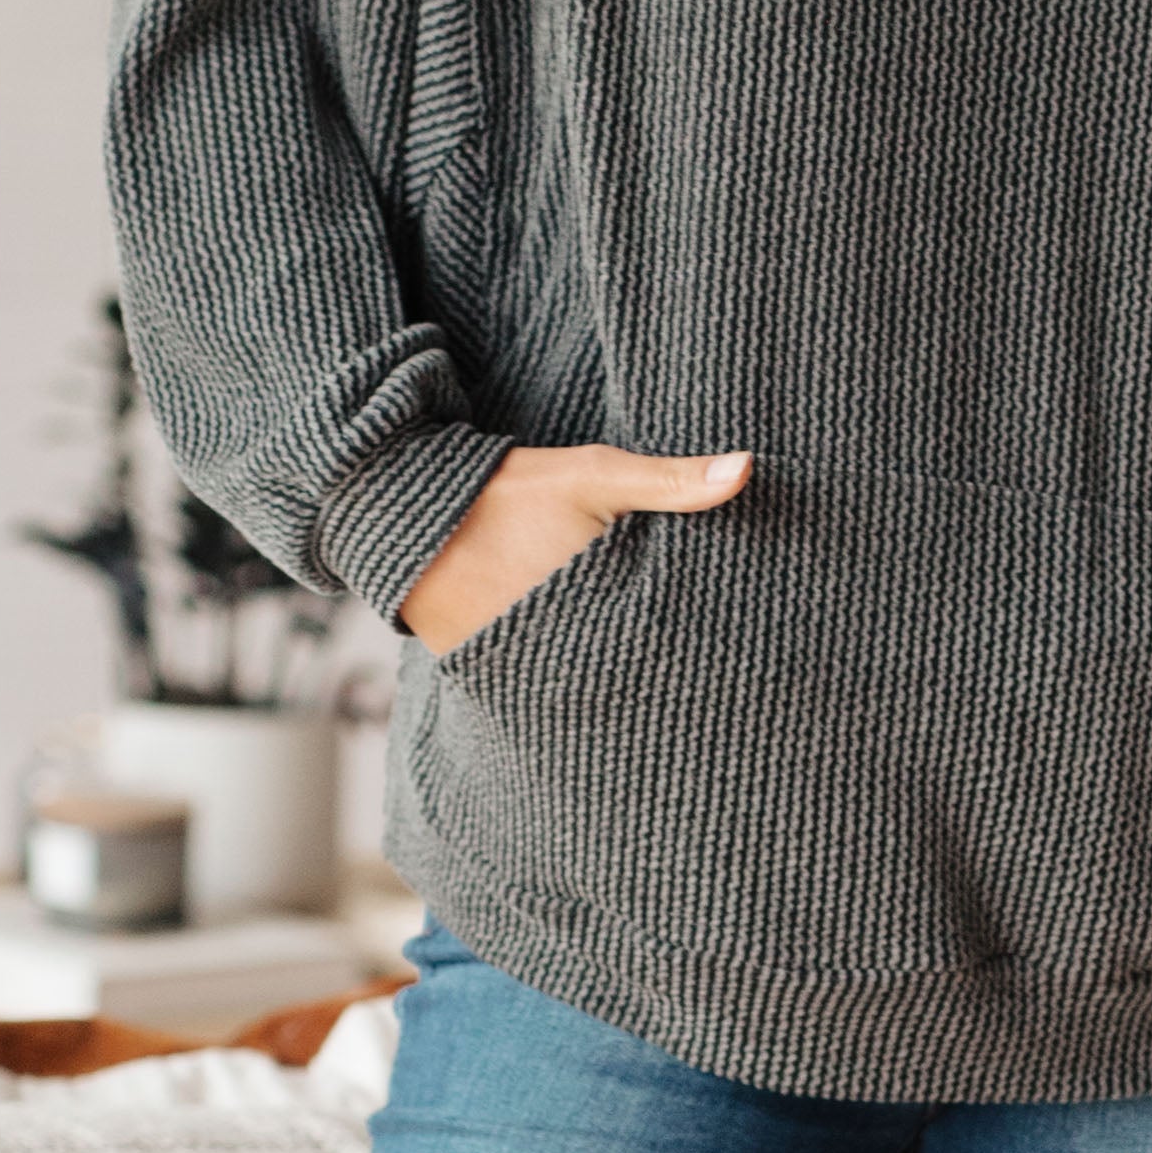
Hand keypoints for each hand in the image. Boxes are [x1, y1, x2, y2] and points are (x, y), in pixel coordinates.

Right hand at [401, 441, 751, 650]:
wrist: (403, 515)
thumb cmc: (504, 493)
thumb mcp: (593, 477)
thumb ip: (670, 481)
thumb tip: (748, 467)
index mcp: (596, 606)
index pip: (668, 641)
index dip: (701, 640)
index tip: (732, 642)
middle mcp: (561, 650)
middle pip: (633, 670)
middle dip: (665, 666)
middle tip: (710, 674)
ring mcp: (526, 668)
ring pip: (593, 683)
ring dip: (619, 675)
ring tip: (662, 682)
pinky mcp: (495, 675)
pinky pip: (549, 684)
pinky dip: (574, 678)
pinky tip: (599, 672)